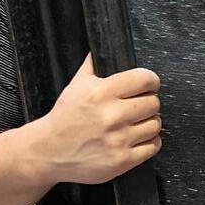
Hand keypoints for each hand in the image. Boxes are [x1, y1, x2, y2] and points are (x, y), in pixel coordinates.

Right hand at [23, 53, 161, 184]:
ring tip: (136, 122)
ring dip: (149, 122)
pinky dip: (149, 142)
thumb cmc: (65, 117)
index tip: (148, 85)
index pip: (145, 80)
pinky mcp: (121, 161)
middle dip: (149, 101)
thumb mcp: (77, 84)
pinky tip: (137, 137)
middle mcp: (111, 116)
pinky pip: (153, 146)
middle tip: (139, 104)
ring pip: (155, 124)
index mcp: (101, 92)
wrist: (48, 151)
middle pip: (153, 103)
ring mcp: (117, 140)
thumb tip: (104, 43)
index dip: (150, 81)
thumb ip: (94, 63)